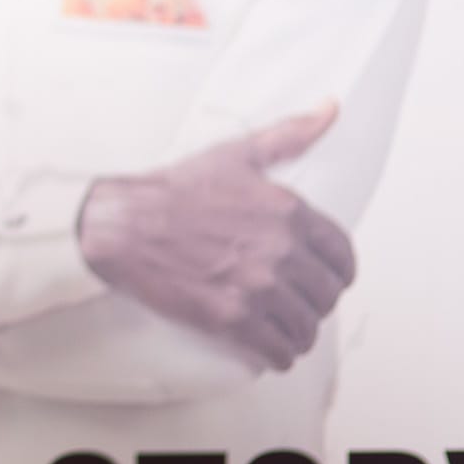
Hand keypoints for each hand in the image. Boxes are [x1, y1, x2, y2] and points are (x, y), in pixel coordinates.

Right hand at [77, 102, 356, 370]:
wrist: (122, 224)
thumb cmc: (173, 190)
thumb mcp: (236, 154)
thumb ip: (290, 135)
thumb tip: (330, 109)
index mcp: (289, 212)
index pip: (342, 256)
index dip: (338, 271)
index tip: (326, 278)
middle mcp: (280, 252)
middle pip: (326, 295)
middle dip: (316, 302)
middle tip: (298, 305)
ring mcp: (257, 287)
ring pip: (306, 326)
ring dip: (299, 332)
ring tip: (286, 330)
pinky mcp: (231, 318)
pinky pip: (278, 349)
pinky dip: (280, 354)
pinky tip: (272, 350)